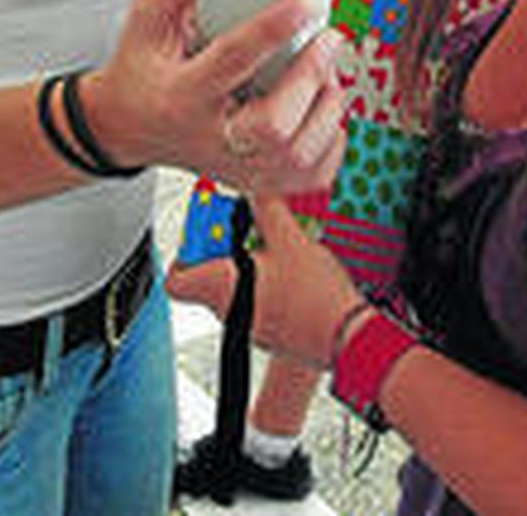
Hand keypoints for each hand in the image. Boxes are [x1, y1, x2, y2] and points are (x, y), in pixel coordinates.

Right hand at [82, 0, 347, 195]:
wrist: (126, 128)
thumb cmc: (141, 75)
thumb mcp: (148, 21)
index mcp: (183, 95)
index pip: (232, 62)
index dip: (272, 30)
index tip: (302, 4)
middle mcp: (213, 138)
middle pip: (274, 126)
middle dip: (311, 78)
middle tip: (327, 40)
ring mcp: (237, 167)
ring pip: (299, 155)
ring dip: (327, 108)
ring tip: (326, 73)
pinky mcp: (257, 181)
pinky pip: (312, 175)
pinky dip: (331, 142)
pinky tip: (322, 112)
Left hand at [166, 196, 363, 367]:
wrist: (350, 337)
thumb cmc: (317, 299)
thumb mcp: (291, 238)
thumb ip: (267, 209)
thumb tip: (255, 189)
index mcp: (223, 290)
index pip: (176, 279)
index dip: (187, 248)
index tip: (208, 224)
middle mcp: (230, 313)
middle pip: (209, 273)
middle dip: (227, 244)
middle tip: (249, 225)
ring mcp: (251, 325)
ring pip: (235, 284)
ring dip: (250, 259)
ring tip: (277, 242)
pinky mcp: (272, 329)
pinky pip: (256, 297)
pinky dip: (266, 277)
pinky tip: (292, 265)